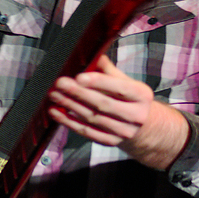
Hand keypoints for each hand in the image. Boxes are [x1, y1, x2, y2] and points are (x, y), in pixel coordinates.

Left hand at [47, 54, 189, 169]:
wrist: (144, 127)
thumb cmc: (130, 99)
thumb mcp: (127, 82)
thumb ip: (109, 71)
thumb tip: (93, 55)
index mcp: (142, 96)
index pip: (120, 88)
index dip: (98, 82)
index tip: (79, 76)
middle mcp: (135, 116)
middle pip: (103, 104)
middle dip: (79, 93)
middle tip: (61, 83)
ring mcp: (123, 132)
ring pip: (92, 118)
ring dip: (70, 105)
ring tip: (55, 94)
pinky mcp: (110, 142)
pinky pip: (86, 132)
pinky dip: (69, 122)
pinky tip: (56, 112)